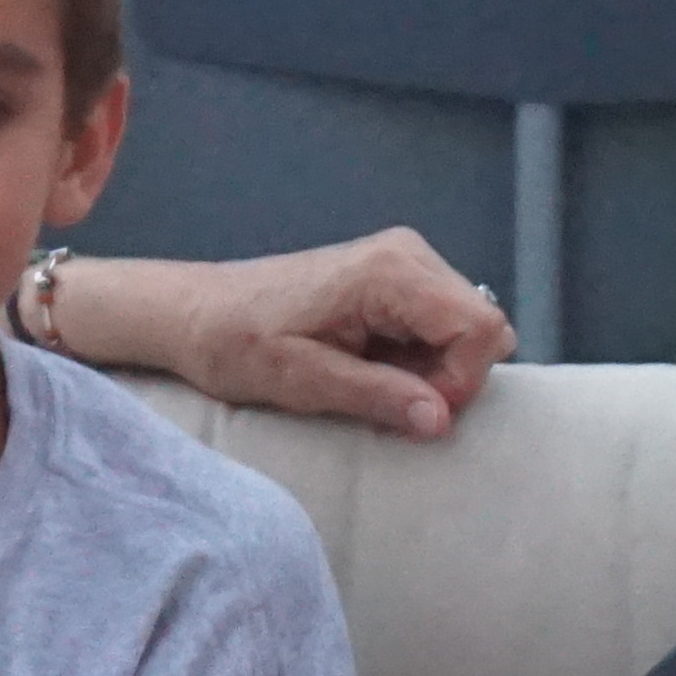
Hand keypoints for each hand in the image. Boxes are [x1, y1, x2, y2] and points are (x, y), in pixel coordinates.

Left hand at [60, 231, 515, 440]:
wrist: (194, 311)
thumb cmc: (234, 342)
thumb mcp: (302, 381)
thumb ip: (376, 396)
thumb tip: (442, 420)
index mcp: (389, 271)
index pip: (480, 328)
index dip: (462, 383)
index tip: (414, 412)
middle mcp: (408, 254)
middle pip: (481, 329)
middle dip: (448, 379)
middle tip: (386, 401)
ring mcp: (405, 262)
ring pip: (465, 332)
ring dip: (431, 372)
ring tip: (368, 381)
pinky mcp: (396, 278)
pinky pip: (439, 327)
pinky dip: (417, 359)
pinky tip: (368, 366)